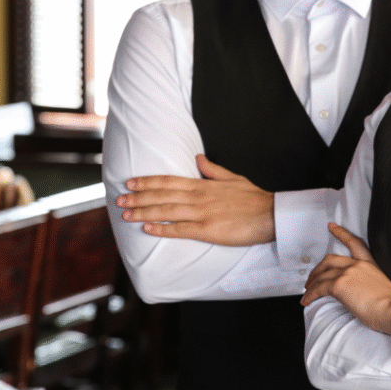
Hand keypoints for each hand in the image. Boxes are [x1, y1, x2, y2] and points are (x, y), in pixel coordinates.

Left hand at [116, 155, 274, 245]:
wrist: (272, 214)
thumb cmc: (254, 198)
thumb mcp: (233, 178)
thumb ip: (212, 170)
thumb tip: (198, 159)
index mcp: (204, 185)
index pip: (169, 181)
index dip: (148, 181)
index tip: (130, 182)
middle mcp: (199, 197)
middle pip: (162, 195)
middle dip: (138, 197)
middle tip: (118, 199)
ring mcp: (203, 213)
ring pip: (167, 211)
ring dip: (144, 212)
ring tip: (126, 214)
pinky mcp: (209, 230)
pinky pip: (181, 230)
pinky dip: (162, 229)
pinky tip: (148, 230)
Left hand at [301, 224, 390, 337]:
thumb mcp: (384, 287)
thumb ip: (370, 284)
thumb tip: (362, 294)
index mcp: (369, 264)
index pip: (353, 242)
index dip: (341, 233)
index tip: (332, 226)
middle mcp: (357, 265)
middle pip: (330, 260)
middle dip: (318, 269)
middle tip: (312, 277)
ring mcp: (347, 273)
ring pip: (322, 275)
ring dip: (312, 283)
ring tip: (307, 292)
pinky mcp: (339, 285)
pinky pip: (318, 288)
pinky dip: (310, 295)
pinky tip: (306, 300)